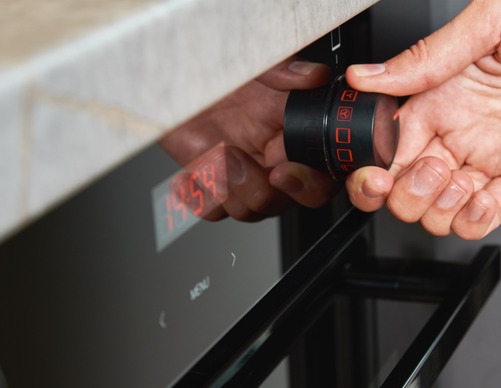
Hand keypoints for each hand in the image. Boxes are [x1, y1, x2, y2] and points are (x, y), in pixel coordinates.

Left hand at [159, 57, 336, 220]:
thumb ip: (285, 71)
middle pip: (284, 203)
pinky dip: (197, 195)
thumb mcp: (256, 64)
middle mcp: (274, 162)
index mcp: (295, 137)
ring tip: (213, 155)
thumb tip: (314, 75)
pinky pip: (213, 210)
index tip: (281, 172)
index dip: (307, 183)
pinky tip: (188, 174)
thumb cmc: (220, 74)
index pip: (321, 176)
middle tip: (236, 161)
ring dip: (228, 189)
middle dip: (261, 191)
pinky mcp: (215, 186)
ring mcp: (245, 178)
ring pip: (250, 211)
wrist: (178, 83)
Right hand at [345, 0, 500, 238]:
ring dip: (437, 208)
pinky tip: (479, 199)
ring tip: (457, 180)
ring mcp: (492, 156)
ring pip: (440, 209)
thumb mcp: (489, 21)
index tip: (376, 171)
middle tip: (427, 172)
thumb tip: (366, 76)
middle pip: (407, 187)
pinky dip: (472, 220)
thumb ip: (425, 59)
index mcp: (441, 95)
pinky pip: (487, 216)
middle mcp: (460, 129)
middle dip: (404, 194)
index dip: (376, 168)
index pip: (390, 146)